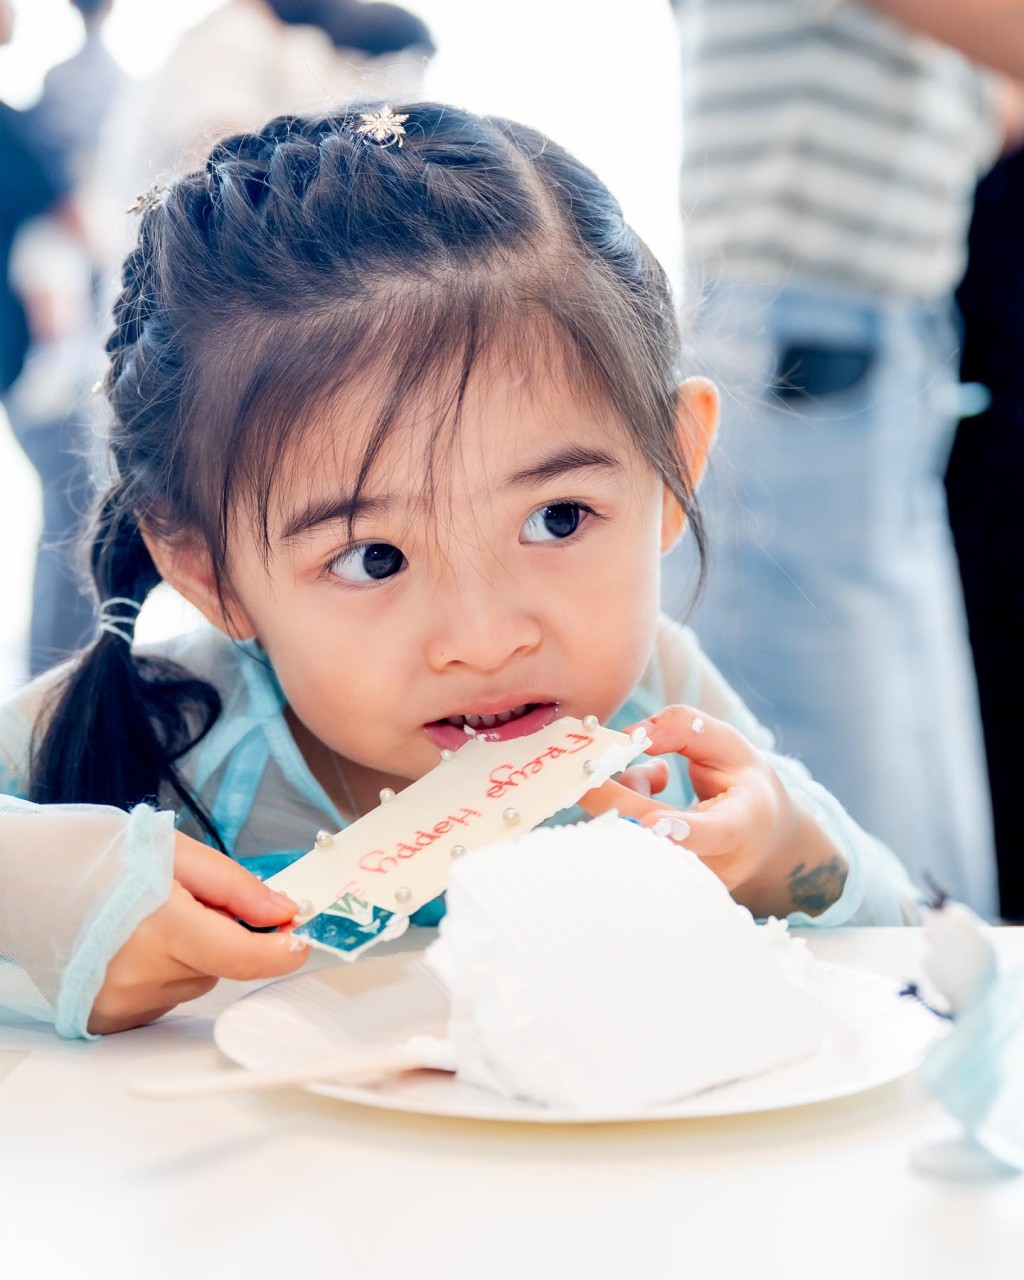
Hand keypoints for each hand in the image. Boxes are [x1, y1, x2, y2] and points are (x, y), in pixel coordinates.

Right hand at [88, 833, 309, 1034]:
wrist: (27, 881)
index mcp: (162, 926)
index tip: (300, 940)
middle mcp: (140, 974)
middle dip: (220, 935)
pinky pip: (164, 998)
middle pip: (220, 966)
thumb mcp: (177, 854)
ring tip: (146, 922)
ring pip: (193, 983)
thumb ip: (235, 887)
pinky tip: (131, 946)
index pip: (244, 958)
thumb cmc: (97, 858)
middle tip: (183, 903)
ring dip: (188, 956)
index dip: (281, 951)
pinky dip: (161, 974)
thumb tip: (282, 913)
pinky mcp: (107, 1018)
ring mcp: (122, 1002)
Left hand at [580, 706, 846, 917]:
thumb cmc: (739, 782)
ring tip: (655, 777)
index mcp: (745, 820)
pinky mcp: (663, 889)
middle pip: (656, 837)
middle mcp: (718, 862)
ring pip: (633, 843)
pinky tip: (645, 805)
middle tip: (590, 763)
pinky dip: (622, 818)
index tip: (652, 821)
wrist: (757, 837)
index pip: (720, 831)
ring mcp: (689, 883)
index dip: (685, 830)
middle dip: (617, 795)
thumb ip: (682, 728)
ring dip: (624, 800)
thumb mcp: (725, 744)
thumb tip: (630, 734)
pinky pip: (625, 851)